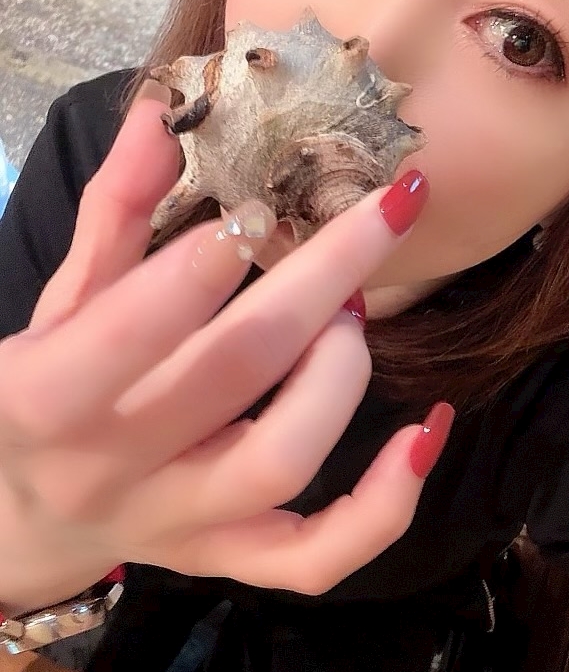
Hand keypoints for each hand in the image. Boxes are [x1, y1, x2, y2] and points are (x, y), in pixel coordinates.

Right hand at [0, 84, 450, 614]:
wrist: (12, 522)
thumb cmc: (34, 396)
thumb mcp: (57, 301)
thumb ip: (113, 211)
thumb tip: (162, 111)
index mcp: (46, 395)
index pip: (126, 334)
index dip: (197, 270)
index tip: (258, 209)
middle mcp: (112, 467)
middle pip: (231, 376)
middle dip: (319, 283)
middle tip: (378, 216)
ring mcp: (174, 524)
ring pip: (281, 463)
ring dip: (340, 376)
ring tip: (353, 318)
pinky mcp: (224, 559)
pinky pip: (316, 559)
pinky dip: (385, 505)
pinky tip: (425, 435)